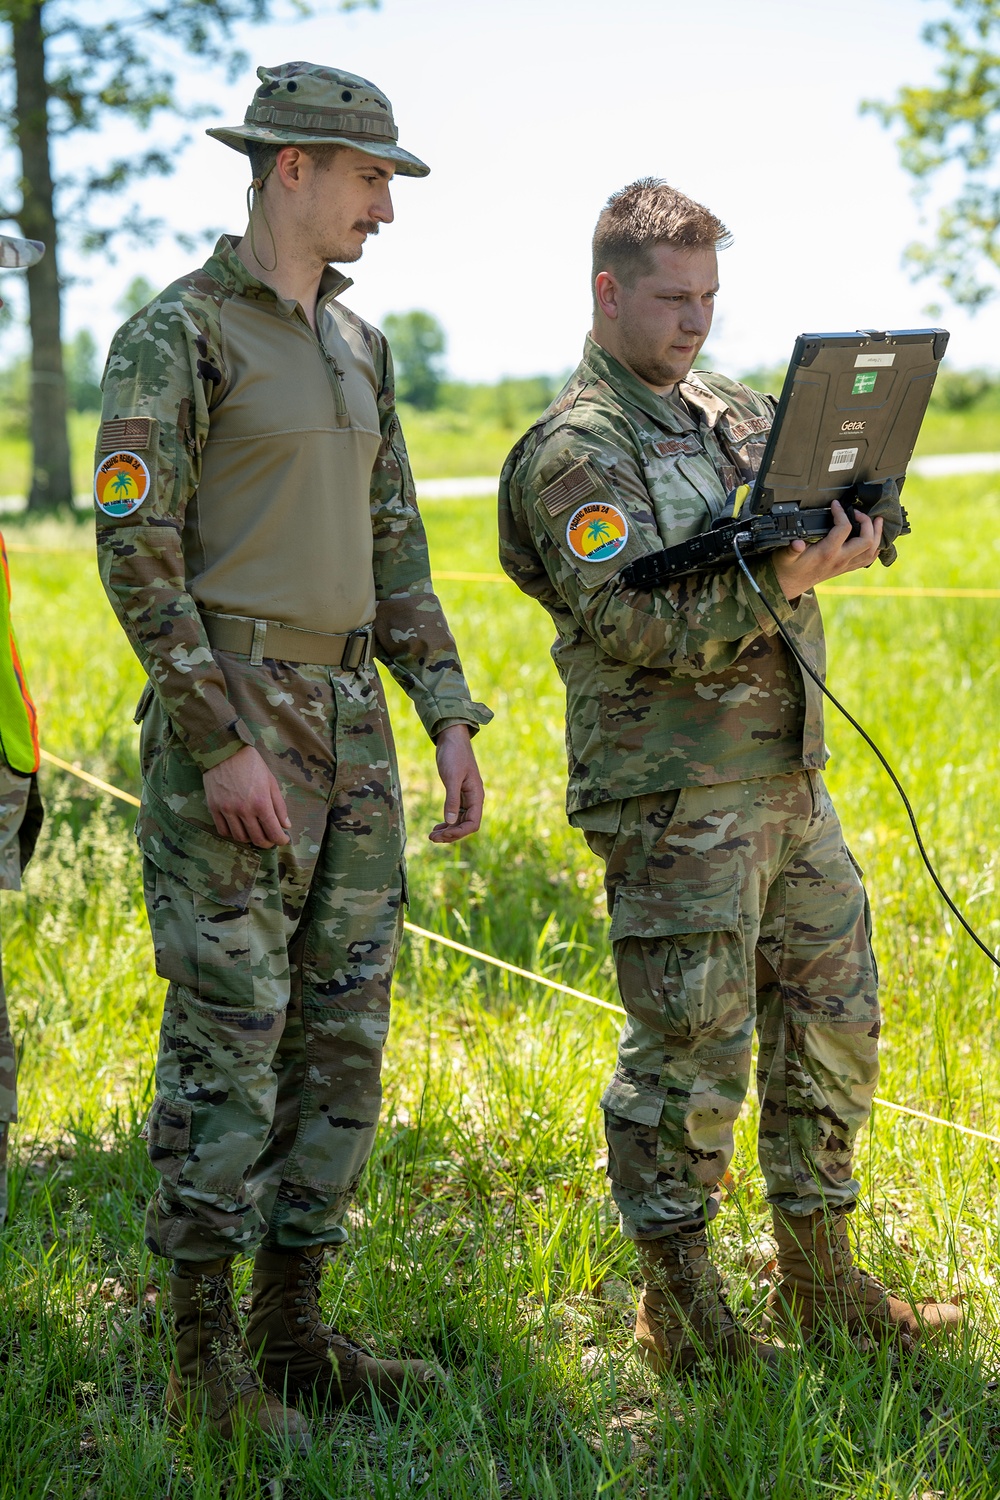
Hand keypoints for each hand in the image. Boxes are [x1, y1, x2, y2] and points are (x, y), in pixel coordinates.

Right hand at [203, 744, 290, 847]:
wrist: (225, 751)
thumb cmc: (251, 765)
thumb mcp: (271, 782)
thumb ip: (279, 806)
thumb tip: (286, 825)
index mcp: (261, 803)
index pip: (273, 832)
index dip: (281, 840)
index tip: (283, 839)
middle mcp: (244, 810)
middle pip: (257, 839)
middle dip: (267, 843)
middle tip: (270, 839)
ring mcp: (227, 810)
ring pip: (240, 837)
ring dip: (250, 839)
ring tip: (255, 833)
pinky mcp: (214, 808)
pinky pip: (223, 830)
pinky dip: (232, 834)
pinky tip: (238, 828)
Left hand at [429, 724, 483, 842]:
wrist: (452, 739)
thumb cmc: (454, 755)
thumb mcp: (452, 777)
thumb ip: (452, 799)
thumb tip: (449, 821)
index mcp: (476, 796)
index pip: (473, 824)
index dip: (458, 832)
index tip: (442, 834)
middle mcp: (474, 799)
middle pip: (466, 826)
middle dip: (450, 834)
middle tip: (432, 838)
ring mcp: (466, 798)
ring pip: (459, 821)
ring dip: (448, 830)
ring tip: (431, 836)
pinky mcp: (458, 794)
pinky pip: (455, 814)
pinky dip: (447, 822)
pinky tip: (437, 826)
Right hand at [771, 500, 883, 600]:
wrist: (789, 584)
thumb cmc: (787, 568)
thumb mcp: (784, 556)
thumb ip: (791, 549)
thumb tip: (797, 543)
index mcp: (827, 553)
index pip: (844, 528)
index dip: (841, 512)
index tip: (835, 505)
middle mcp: (839, 560)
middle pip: (866, 540)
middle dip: (867, 523)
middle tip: (858, 512)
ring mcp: (844, 565)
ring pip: (871, 551)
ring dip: (877, 535)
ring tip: (877, 521)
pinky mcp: (844, 568)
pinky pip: (867, 560)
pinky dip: (875, 548)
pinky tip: (875, 539)